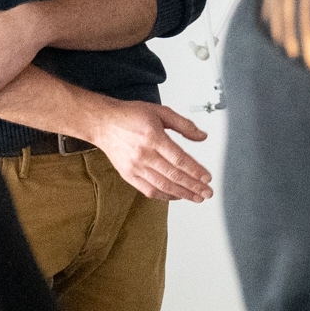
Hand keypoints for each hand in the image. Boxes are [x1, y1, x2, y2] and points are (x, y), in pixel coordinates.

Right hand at [85, 99, 213, 202]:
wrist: (102, 123)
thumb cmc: (130, 116)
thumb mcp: (161, 112)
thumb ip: (184, 124)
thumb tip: (202, 136)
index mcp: (153, 138)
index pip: (179, 159)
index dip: (195, 170)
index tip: (207, 178)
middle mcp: (144, 155)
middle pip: (173, 175)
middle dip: (193, 186)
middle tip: (207, 193)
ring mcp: (135, 167)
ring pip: (162, 185)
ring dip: (182, 194)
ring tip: (196, 198)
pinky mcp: (127, 174)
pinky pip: (148, 190)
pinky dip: (164, 195)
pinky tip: (176, 196)